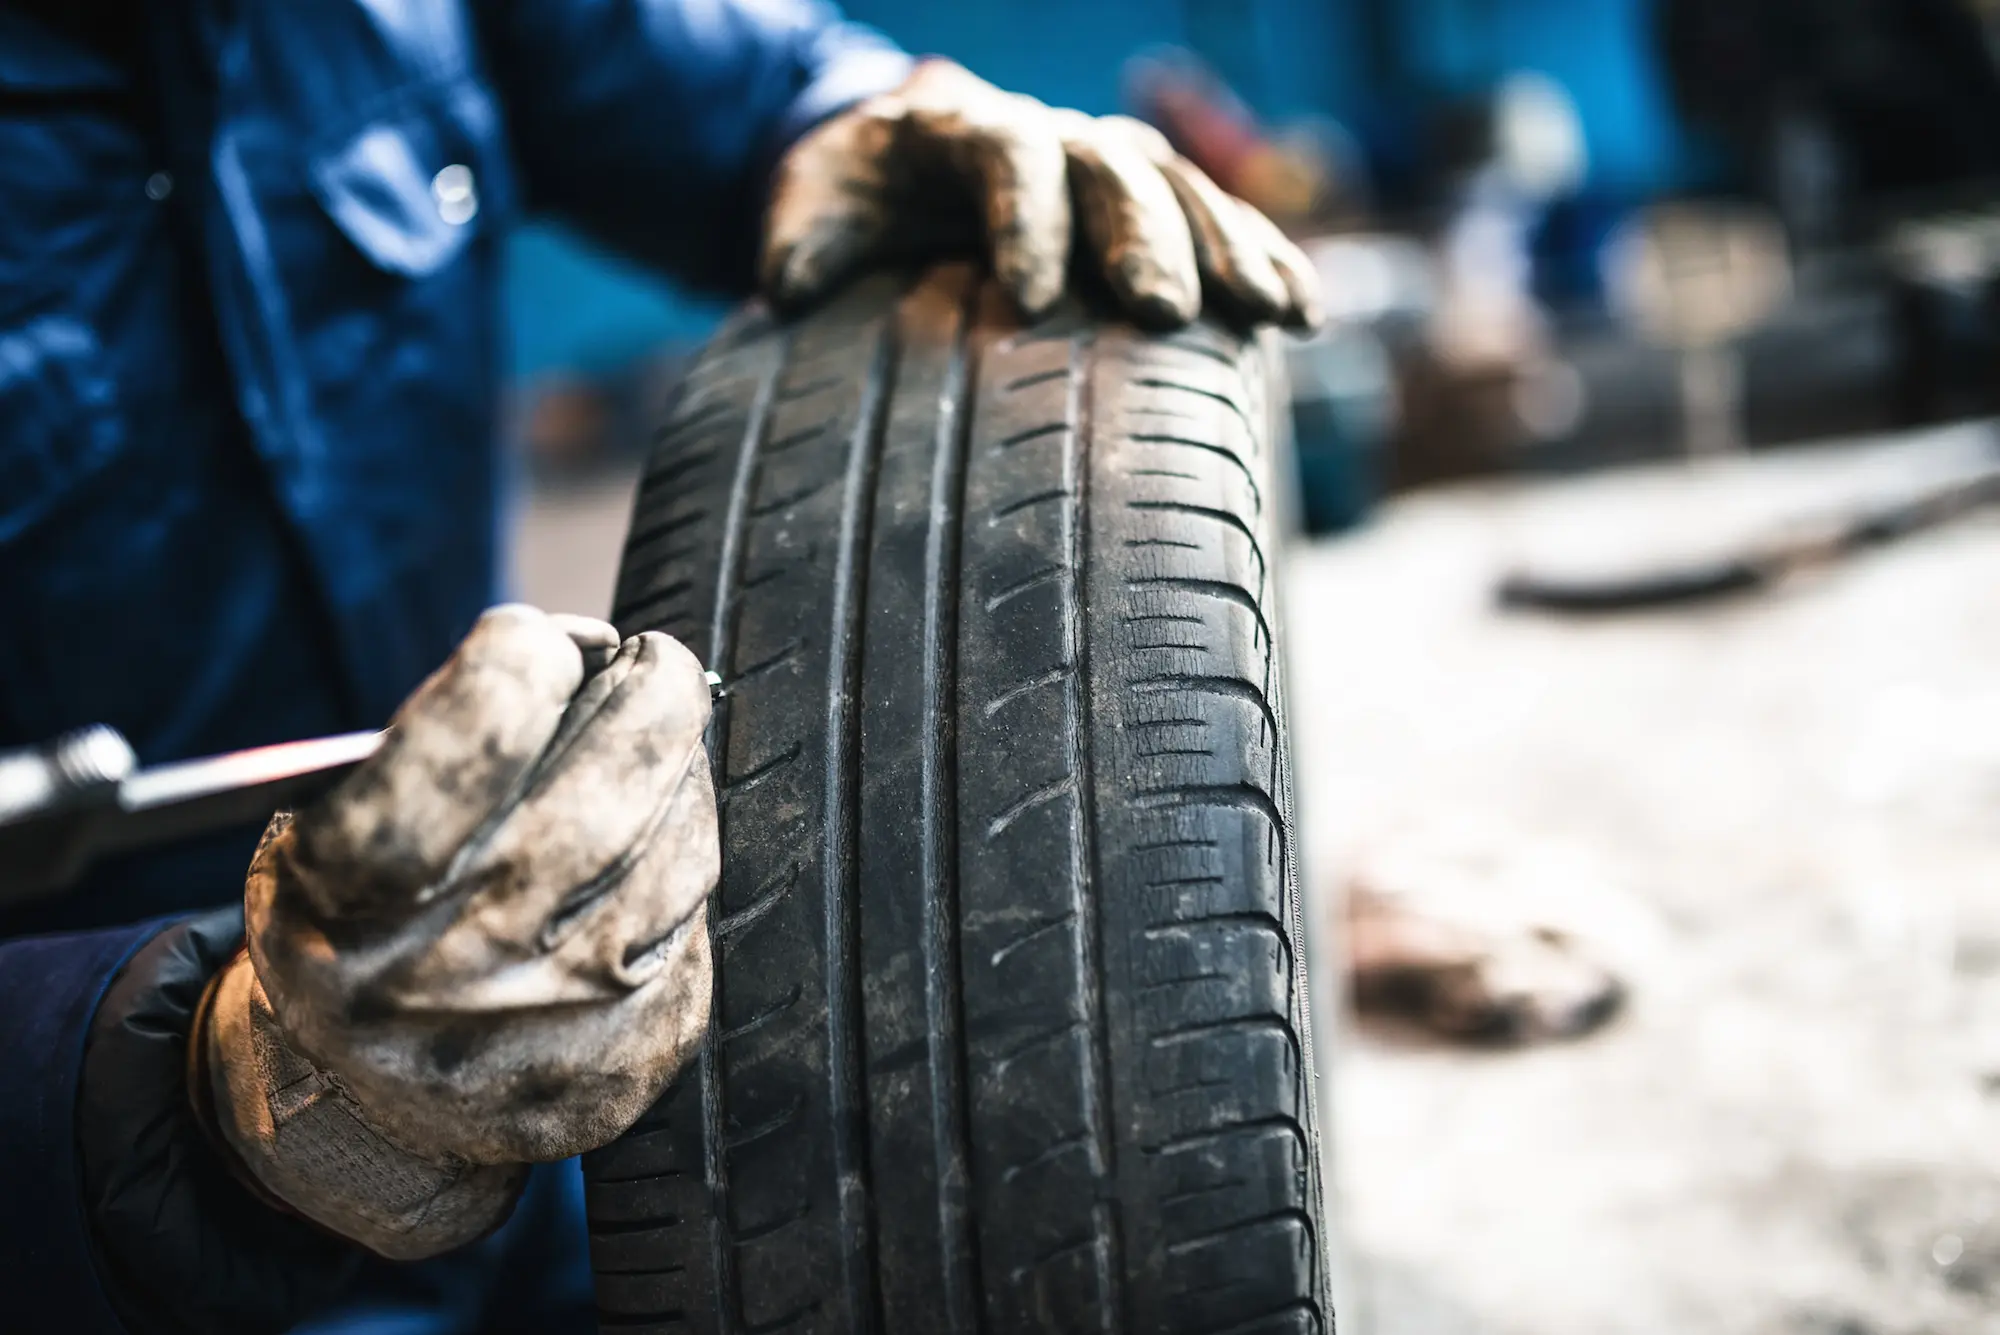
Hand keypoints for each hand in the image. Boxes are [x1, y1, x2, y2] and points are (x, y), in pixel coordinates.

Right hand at [196, 605, 717, 1258]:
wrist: (364, 1106)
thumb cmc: (357, 921)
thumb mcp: (329, 818)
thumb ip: (443, 729)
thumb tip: (587, 649)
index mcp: (354, 885)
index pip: (486, 719)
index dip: (527, 652)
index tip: (536, 643)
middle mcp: (460, 959)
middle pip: (616, 772)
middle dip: (652, 689)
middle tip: (651, 664)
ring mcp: (556, 1018)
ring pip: (681, 842)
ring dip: (677, 778)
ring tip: (643, 764)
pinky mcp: (630, 1056)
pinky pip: (698, 920)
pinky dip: (681, 867)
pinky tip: (646, 859)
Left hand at [762, 60, 1322, 329]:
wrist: (903, 165)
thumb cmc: (858, 194)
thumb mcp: (813, 200)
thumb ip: (801, 234)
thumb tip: (788, 279)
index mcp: (967, 126)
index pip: (1008, 153)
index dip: (1021, 218)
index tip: (1025, 298)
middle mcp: (1053, 135)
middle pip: (1112, 168)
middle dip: (1142, 237)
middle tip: (1159, 313)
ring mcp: (1109, 164)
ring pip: (1182, 187)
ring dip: (1230, 247)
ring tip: (1271, 312)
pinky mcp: (1150, 204)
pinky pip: (1217, 219)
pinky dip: (1261, 257)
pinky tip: (1299, 313)